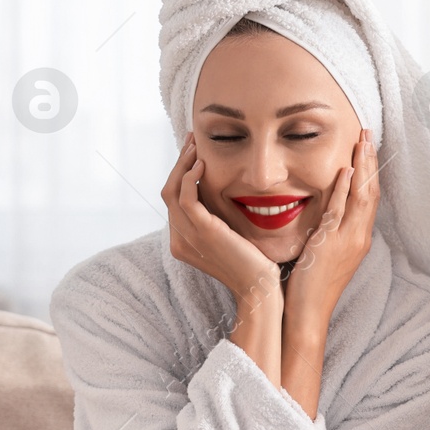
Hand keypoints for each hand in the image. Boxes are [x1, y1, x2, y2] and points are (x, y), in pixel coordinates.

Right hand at [162, 132, 280, 305]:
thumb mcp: (230, 239)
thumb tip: (221, 194)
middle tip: (191, 141)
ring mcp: (188, 237)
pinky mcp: (203, 232)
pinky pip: (186, 197)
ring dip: (183, 164)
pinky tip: (203, 164)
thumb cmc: (254, 265)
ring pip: (172, 190)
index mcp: (183, 242)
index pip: (173, 201)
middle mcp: (179, 239)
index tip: (193, 153)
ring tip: (196, 145)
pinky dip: (190, 177)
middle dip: (179, 163)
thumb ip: (218, 220)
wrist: (261, 288)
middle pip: (168, 192)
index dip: (180, 175)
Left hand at [284, 128, 380, 326]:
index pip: (369, 197)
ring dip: (363, 167)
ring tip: (362, 140)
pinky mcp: (332, 244)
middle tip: (368, 133)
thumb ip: (326, 232)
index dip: (370, 171)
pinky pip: (341, 212)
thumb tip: (322, 213)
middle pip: (372, 191)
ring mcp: (348, 241)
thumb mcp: (323, 254)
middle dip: (371, 161)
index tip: (367, 147)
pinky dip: (346, 190)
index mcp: (358, 239)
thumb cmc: (310, 288)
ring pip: (362, 197)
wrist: (307, 315)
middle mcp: (359, 237)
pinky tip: (347, 170)